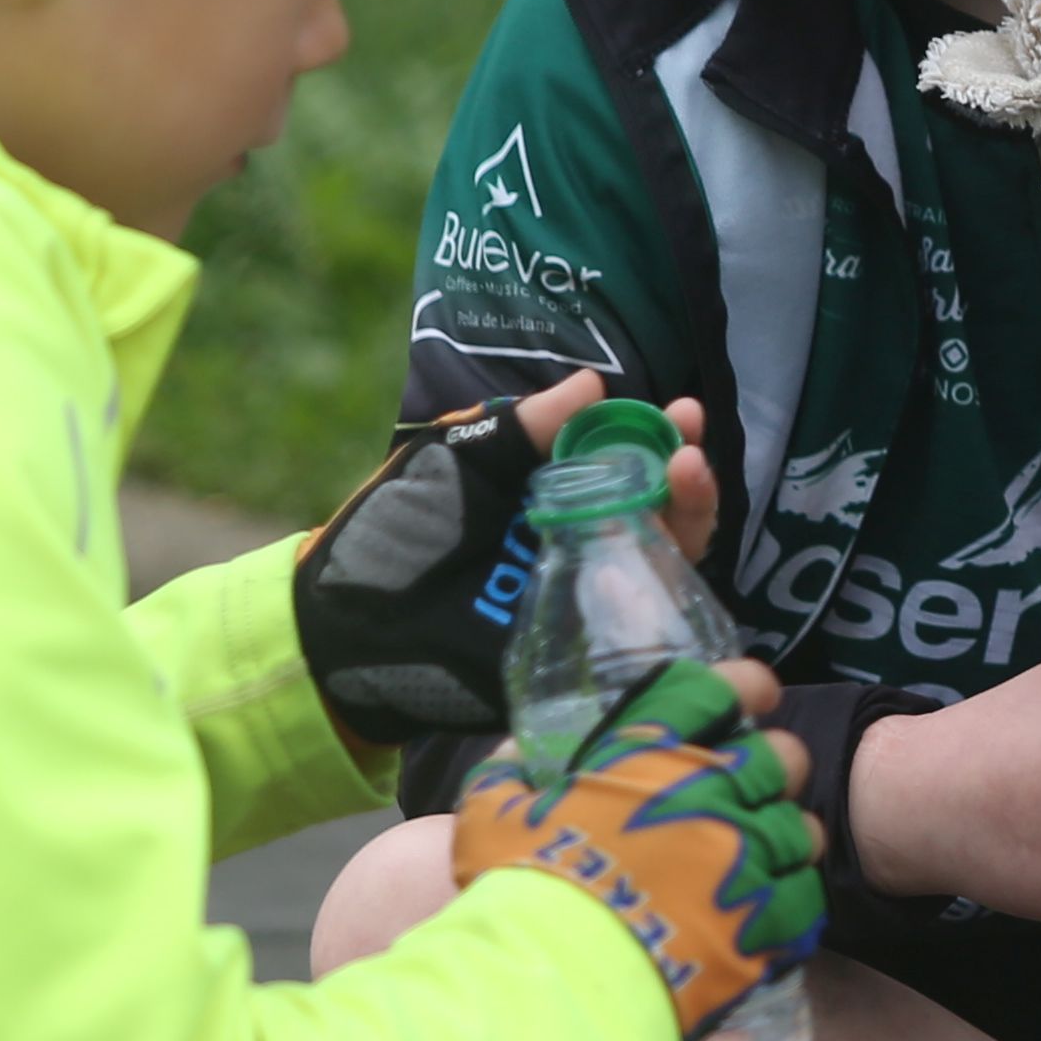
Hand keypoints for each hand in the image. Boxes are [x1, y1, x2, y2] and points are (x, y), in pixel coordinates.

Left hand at [292, 370, 716, 742]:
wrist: (349, 626)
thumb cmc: (393, 535)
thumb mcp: (452, 463)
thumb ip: (518, 430)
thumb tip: (594, 385)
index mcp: (553, 495)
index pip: (627, 463)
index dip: (658, 437)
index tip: (683, 412)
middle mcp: (582, 544)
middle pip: (662, 512)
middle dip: (688, 478)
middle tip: (690, 449)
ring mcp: (585, 601)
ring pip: (663, 565)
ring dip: (689, 521)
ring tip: (687, 481)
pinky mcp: (579, 654)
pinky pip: (639, 634)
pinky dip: (665, 598)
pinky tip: (666, 561)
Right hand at [453, 655, 822, 1040]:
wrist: (556, 977)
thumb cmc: (520, 889)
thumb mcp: (492, 813)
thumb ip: (509, 771)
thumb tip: (515, 751)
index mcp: (647, 755)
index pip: (717, 691)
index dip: (745, 686)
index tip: (758, 694)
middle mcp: (709, 792)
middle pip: (781, 758)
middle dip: (774, 768)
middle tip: (754, 791)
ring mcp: (744, 856)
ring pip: (801, 830)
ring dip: (786, 838)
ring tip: (767, 857)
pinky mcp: (762, 922)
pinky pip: (805, 901)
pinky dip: (793, 903)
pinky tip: (772, 912)